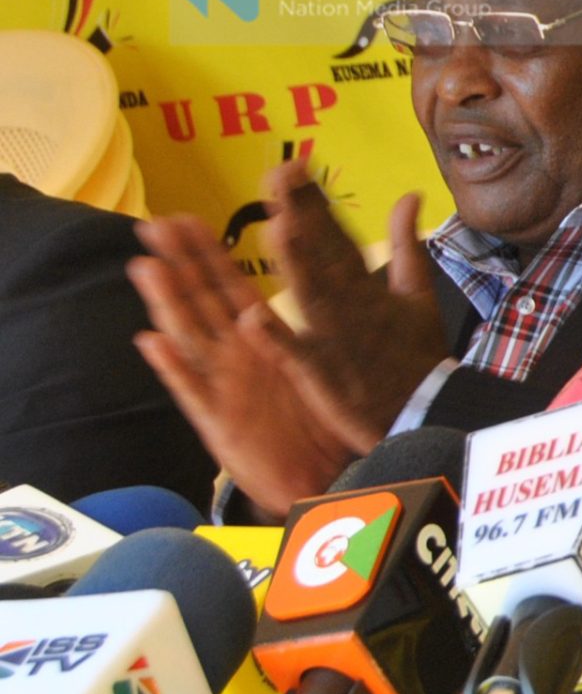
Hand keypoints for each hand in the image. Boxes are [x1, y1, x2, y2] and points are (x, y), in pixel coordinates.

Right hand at [127, 215, 350, 512]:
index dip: (206, 252)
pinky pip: (192, 389)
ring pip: (188, 336)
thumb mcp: (312, 364)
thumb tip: (286, 284)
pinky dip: (173, 366)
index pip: (227, 285)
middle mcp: (233, 355)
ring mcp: (221, 385)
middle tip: (154, 224)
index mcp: (259, 337)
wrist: (321, 476)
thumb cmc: (318, 418)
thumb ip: (294, 328)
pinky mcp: (218, 420)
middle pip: (200, 301)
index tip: (185, 217)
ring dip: (168, 302)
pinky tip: (152, 342)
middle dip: (178, 263)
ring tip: (147, 268)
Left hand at [254, 157, 450, 446]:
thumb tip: (411, 195)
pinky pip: (296, 354)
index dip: (315, 200)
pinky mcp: (323, 374)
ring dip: (295, 264)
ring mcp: (336, 338)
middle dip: (302, 214)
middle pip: (323, 254)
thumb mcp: (419, 295)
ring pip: (311, 295)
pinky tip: (254, 317)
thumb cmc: (417, 356)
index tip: (294, 165)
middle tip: (279, 175)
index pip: (338, 234)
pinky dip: (278, 338)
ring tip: (277, 228)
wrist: (426, 413)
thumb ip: (408, 244)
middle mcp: (351, 305)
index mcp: (369, 285)